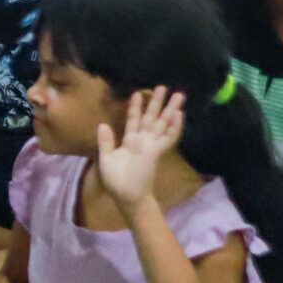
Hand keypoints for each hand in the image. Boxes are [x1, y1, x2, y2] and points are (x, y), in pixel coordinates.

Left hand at [94, 85, 183, 211]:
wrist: (126, 195)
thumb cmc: (116, 180)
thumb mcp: (106, 158)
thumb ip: (106, 141)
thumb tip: (103, 124)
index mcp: (130, 141)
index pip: (134, 120)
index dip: (135, 107)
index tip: (137, 93)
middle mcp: (143, 140)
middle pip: (151, 117)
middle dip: (157, 102)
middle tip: (163, 86)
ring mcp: (151, 145)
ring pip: (163, 123)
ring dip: (171, 109)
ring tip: (178, 95)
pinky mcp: (157, 151)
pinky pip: (168, 138)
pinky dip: (174, 127)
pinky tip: (179, 114)